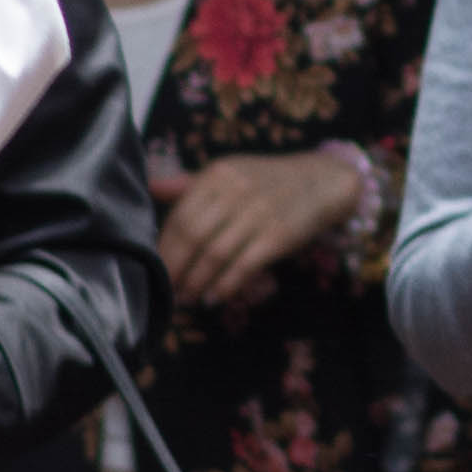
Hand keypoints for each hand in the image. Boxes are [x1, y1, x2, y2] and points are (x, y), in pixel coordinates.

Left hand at [152, 146, 366, 304]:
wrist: (321, 181)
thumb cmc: (267, 181)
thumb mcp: (230, 173)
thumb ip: (190, 183)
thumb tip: (150, 186)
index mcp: (218, 174)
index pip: (180, 215)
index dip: (165, 248)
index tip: (156, 269)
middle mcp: (236, 190)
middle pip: (193, 236)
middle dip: (176, 269)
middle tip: (169, 290)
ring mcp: (258, 213)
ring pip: (215, 254)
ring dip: (197, 282)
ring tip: (189, 298)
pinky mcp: (278, 235)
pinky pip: (243, 266)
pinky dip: (225, 285)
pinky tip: (215, 297)